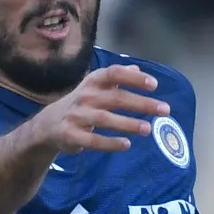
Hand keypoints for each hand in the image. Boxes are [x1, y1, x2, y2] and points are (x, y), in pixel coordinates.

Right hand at [33, 64, 166, 154]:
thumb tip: (138, 68)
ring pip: (105, 119)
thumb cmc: (82, 103)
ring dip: (128, 124)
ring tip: (148, 129)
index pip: (114, 74)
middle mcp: (85, 96)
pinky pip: (92, 140)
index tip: (154, 85)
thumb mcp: (96, 87)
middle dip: (142, 103)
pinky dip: (110, 143)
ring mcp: (77, 116)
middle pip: (116, 98)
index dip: (134, 78)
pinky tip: (127, 144)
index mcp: (93, 82)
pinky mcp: (71, 135)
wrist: (49, 124)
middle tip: (164, 110)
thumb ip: (116, 79)